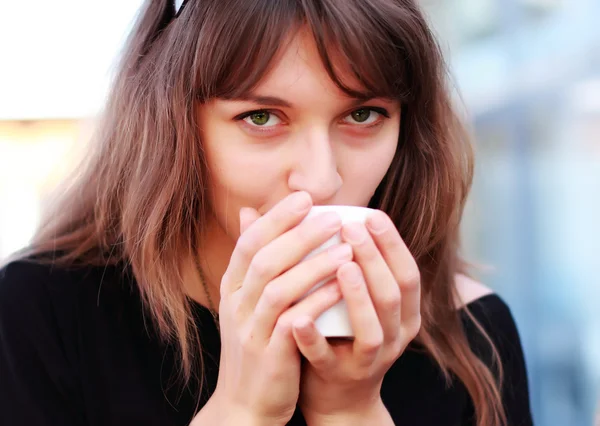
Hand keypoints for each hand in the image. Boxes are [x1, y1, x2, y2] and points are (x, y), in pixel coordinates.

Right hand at [211, 192, 353, 424]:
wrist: (245, 404)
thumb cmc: (258, 344)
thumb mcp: (247, 301)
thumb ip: (254, 260)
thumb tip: (249, 212)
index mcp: (233, 289)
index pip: (249, 243)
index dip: (276, 218)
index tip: (304, 197)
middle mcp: (237, 306)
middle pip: (264, 259)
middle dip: (298, 234)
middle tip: (332, 214)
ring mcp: (250, 331)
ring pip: (279, 288)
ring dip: (314, 264)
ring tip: (346, 245)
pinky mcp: (269, 356)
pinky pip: (294, 322)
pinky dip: (318, 300)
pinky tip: (343, 284)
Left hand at [291, 210, 420, 420]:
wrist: (337, 394)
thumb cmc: (339, 331)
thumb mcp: (347, 296)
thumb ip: (337, 258)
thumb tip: (295, 213)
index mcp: (401, 311)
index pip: (406, 272)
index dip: (393, 244)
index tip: (373, 215)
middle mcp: (395, 335)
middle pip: (394, 294)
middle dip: (376, 259)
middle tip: (353, 228)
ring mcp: (370, 360)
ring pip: (373, 328)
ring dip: (359, 295)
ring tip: (342, 265)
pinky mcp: (340, 377)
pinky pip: (328, 358)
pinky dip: (314, 338)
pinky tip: (299, 317)